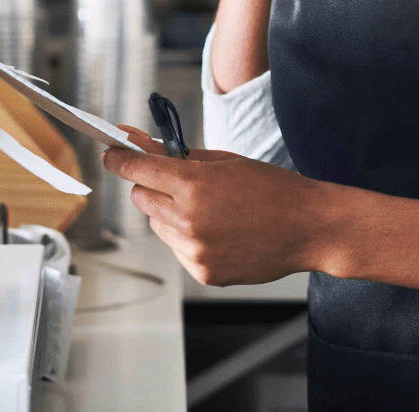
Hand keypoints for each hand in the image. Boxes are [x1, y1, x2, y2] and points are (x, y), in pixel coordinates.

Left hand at [103, 132, 341, 286]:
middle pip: (141, 198)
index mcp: (194, 185)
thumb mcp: (225, 161)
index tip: (111, 154)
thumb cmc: (271, 187)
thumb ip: (180, 156)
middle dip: (150, 185)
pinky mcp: (203, 272)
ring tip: (208, 209)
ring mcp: (195, 251)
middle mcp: (189, 221)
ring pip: (157, 225)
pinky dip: (187, 238)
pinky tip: (218, 231)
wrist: (308, 227)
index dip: (119, 159)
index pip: (136, 169)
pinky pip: (177, 248)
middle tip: (174, 181)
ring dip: (169, 213)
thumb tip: (142, 145)